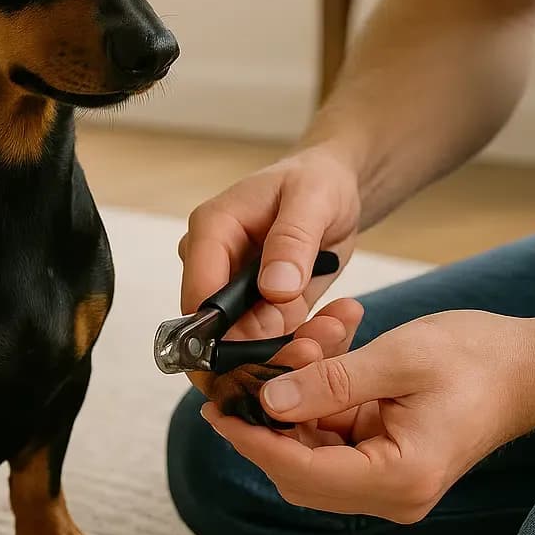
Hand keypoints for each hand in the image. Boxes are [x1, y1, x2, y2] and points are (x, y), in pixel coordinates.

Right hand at [178, 147, 360, 392]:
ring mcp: (232, 294)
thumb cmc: (317, 183)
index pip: (198, 294)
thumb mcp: (313, 199)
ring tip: (336, 327)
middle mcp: (212, 267)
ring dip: (293, 349)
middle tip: (317, 349)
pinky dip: (306, 342)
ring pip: (248, 347)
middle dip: (265, 351)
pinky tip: (336, 324)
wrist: (333, 193)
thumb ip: (293, 240)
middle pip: (218, 333)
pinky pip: (274, 344)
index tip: (273, 345)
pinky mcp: (258, 312)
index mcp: (211, 231)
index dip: (225, 333)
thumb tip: (274, 288)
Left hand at [201, 310, 534, 522]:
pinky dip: (321, 395)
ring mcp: (389, 482)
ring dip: (297, 397)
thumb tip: (268, 401)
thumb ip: (330, 382)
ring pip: (311, 449)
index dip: (252, 440)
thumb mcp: (399, 358)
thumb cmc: (480, 360)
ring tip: (310, 337)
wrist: (529, 366)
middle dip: (269, 416)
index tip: (216, 409)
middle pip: (298, 469)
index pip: (302, 472)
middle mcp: (392, 494)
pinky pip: (334, 435)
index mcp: (399, 478)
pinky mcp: (387, 462)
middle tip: (245, 368)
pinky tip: (329, 345)